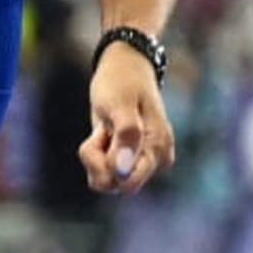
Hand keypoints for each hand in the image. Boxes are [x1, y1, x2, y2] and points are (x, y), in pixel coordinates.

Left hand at [78, 48, 173, 194]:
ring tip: (103, 130)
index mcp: (158, 149)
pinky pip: (102, 171)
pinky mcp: (127, 160)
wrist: (124, 69)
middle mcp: (154, 160)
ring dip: (95, 156)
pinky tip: (102, 133)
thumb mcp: (120, 104)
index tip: (103, 136)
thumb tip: (123, 171)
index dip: (104, 166)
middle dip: (97, 159)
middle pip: (113, 184)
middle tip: (101, 130)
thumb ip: (126, 136)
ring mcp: (140, 162)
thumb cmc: (122, 83)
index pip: (128, 183)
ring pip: (105, 180)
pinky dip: (95, 154)